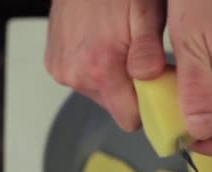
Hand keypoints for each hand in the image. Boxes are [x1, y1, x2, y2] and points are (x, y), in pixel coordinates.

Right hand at [45, 0, 166, 131]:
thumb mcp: (145, 12)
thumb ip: (148, 50)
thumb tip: (150, 78)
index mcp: (100, 68)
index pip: (129, 119)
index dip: (148, 106)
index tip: (157, 89)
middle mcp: (76, 75)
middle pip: (114, 107)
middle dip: (130, 90)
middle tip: (137, 59)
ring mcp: (62, 70)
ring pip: (99, 94)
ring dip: (111, 78)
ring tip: (115, 46)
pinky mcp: (54, 65)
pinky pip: (82, 80)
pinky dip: (93, 68)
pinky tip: (98, 44)